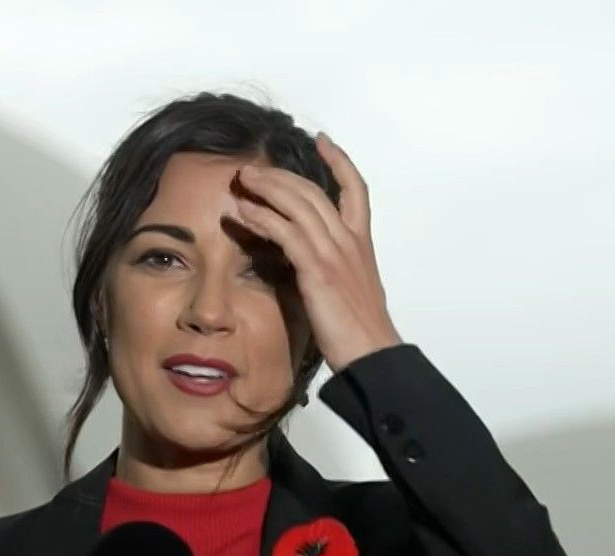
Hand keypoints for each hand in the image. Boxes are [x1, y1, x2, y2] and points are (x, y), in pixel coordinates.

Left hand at [226, 132, 401, 373]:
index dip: (339, 162)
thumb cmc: (361, 331)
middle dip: (282, 175)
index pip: (355, 189)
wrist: (373, 353)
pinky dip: (262, 218)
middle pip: (314, 191)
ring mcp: (334, 253)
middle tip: (254, 168)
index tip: (323, 142)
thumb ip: (336, 269)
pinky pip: (285, 232)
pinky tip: (242, 212)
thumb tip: (314, 265)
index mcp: (362, 243)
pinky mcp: (316, 270)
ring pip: (298, 204)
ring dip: (267, 188)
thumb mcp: (352, 289)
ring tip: (243, 179)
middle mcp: (349, 240)